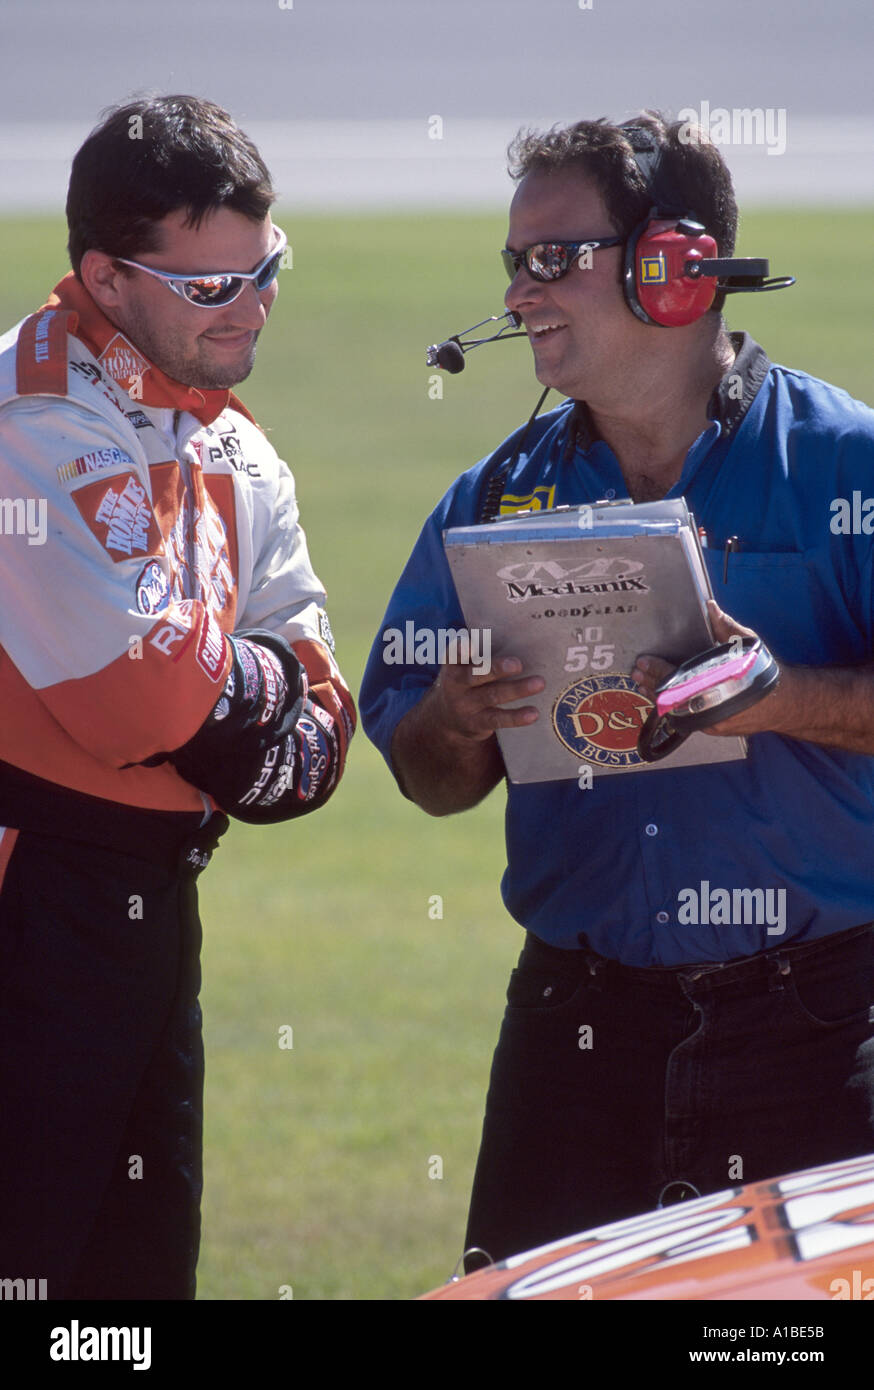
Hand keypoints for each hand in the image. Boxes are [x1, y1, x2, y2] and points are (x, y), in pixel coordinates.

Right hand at [430, 656, 544, 742]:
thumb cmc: (465, 683)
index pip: (454, 654)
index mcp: (453, 665)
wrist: (447, 719)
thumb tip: (520, 640)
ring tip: (539, 683)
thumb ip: (481, 655)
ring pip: (492, 695)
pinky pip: (499, 719)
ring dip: (517, 689)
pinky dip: (517, 716)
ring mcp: (465, 705)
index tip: (469, 645)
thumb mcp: (463, 667)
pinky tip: (533, 713)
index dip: (460, 649)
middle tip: (518, 664)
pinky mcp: (477, 723)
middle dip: (496, 669)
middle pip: (476, 675)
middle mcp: (455, 685)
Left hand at [631, 601, 782, 737]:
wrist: (782, 702)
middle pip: (669, 697)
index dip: (657, 669)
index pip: (676, 678)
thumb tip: (710, 608)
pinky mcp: (709, 727)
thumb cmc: (761, 671)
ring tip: (642, 682)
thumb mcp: (745, 644)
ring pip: (674, 710)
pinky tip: (659, 694)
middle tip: (637, 672)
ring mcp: (708, 721)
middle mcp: (709, 708)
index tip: (644, 661)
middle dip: (650, 682)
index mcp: (714, 685)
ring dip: (656, 695)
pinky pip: (683, 715)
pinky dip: (670, 704)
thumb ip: (724, 626)